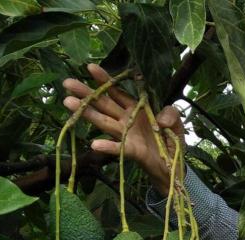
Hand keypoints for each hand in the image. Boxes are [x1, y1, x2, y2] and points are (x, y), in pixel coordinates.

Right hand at [62, 63, 182, 194]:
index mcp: (136, 109)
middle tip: (68, 83)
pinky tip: (94, 144)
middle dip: (86, 93)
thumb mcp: (176, 124)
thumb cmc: (170, 141)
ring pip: (104, 122)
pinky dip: (107, 146)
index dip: (105, 80)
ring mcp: (127, 135)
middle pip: (104, 104)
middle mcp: (126, 120)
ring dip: (88, 113)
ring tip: (68, 103)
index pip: (117, 92)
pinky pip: (118, 148)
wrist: (173, 167)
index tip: (90, 67)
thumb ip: (172, 114)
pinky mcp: (132, 151)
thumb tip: (162, 117)